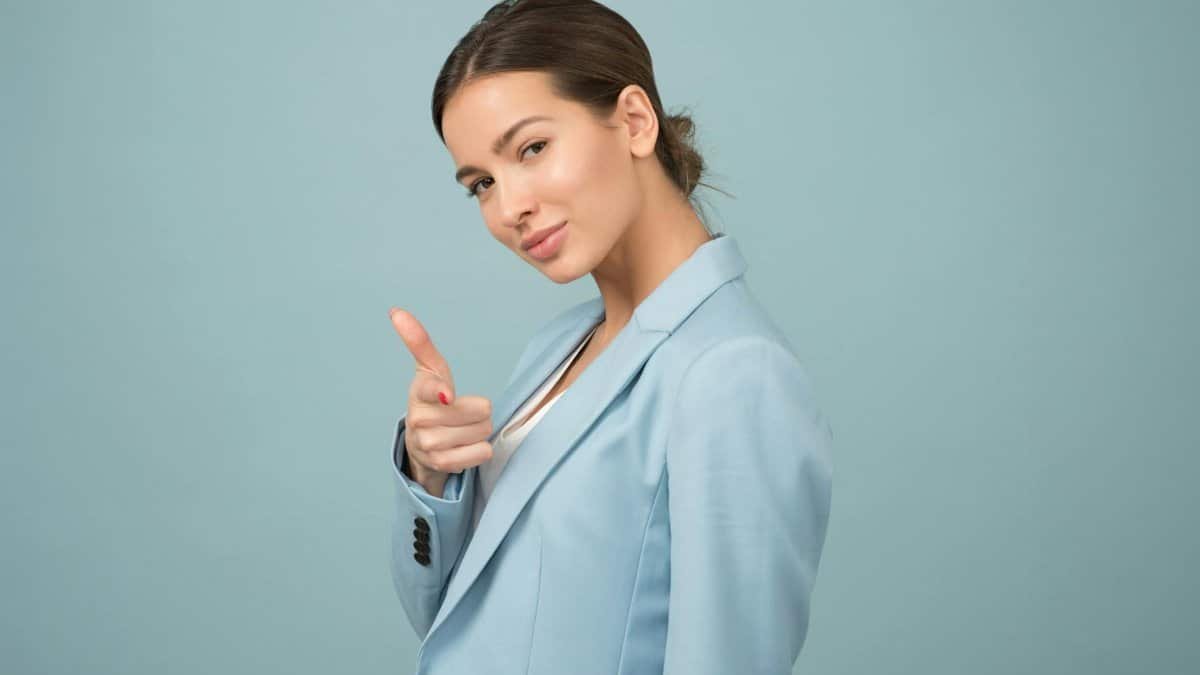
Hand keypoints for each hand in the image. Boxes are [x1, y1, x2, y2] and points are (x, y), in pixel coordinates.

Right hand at [389, 307, 493, 495]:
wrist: (420, 444)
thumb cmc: (432, 400)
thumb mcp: (429, 369)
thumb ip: (419, 342)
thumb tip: (396, 312)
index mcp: (419, 393)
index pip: (430, 389)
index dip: (441, 392)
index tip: (447, 394)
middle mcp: (420, 420)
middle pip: (478, 411)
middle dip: (479, 411)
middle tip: (465, 413)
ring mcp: (429, 445)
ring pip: (482, 431)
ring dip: (481, 430)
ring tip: (464, 429)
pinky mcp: (441, 465)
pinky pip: (481, 453)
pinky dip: (481, 449)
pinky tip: (466, 446)